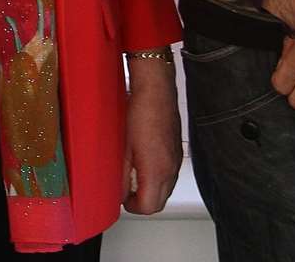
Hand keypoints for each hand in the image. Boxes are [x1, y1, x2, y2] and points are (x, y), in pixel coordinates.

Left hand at [121, 56, 181, 214]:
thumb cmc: (140, 111)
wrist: (156, 88)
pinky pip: (169, 174)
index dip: (132, 207)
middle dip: (142, 202)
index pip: (148, 207)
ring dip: (150, 191)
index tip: (121, 199)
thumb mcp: (122, 146)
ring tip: (132, 178)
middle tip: (125, 193)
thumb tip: (117, 192)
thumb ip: (121, 174)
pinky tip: (144, 164)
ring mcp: (176, 160)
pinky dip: (157, 178)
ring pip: (166, 190)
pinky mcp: (176, 151)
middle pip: (159, 202)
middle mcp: (171, 168)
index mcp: (157, 170)